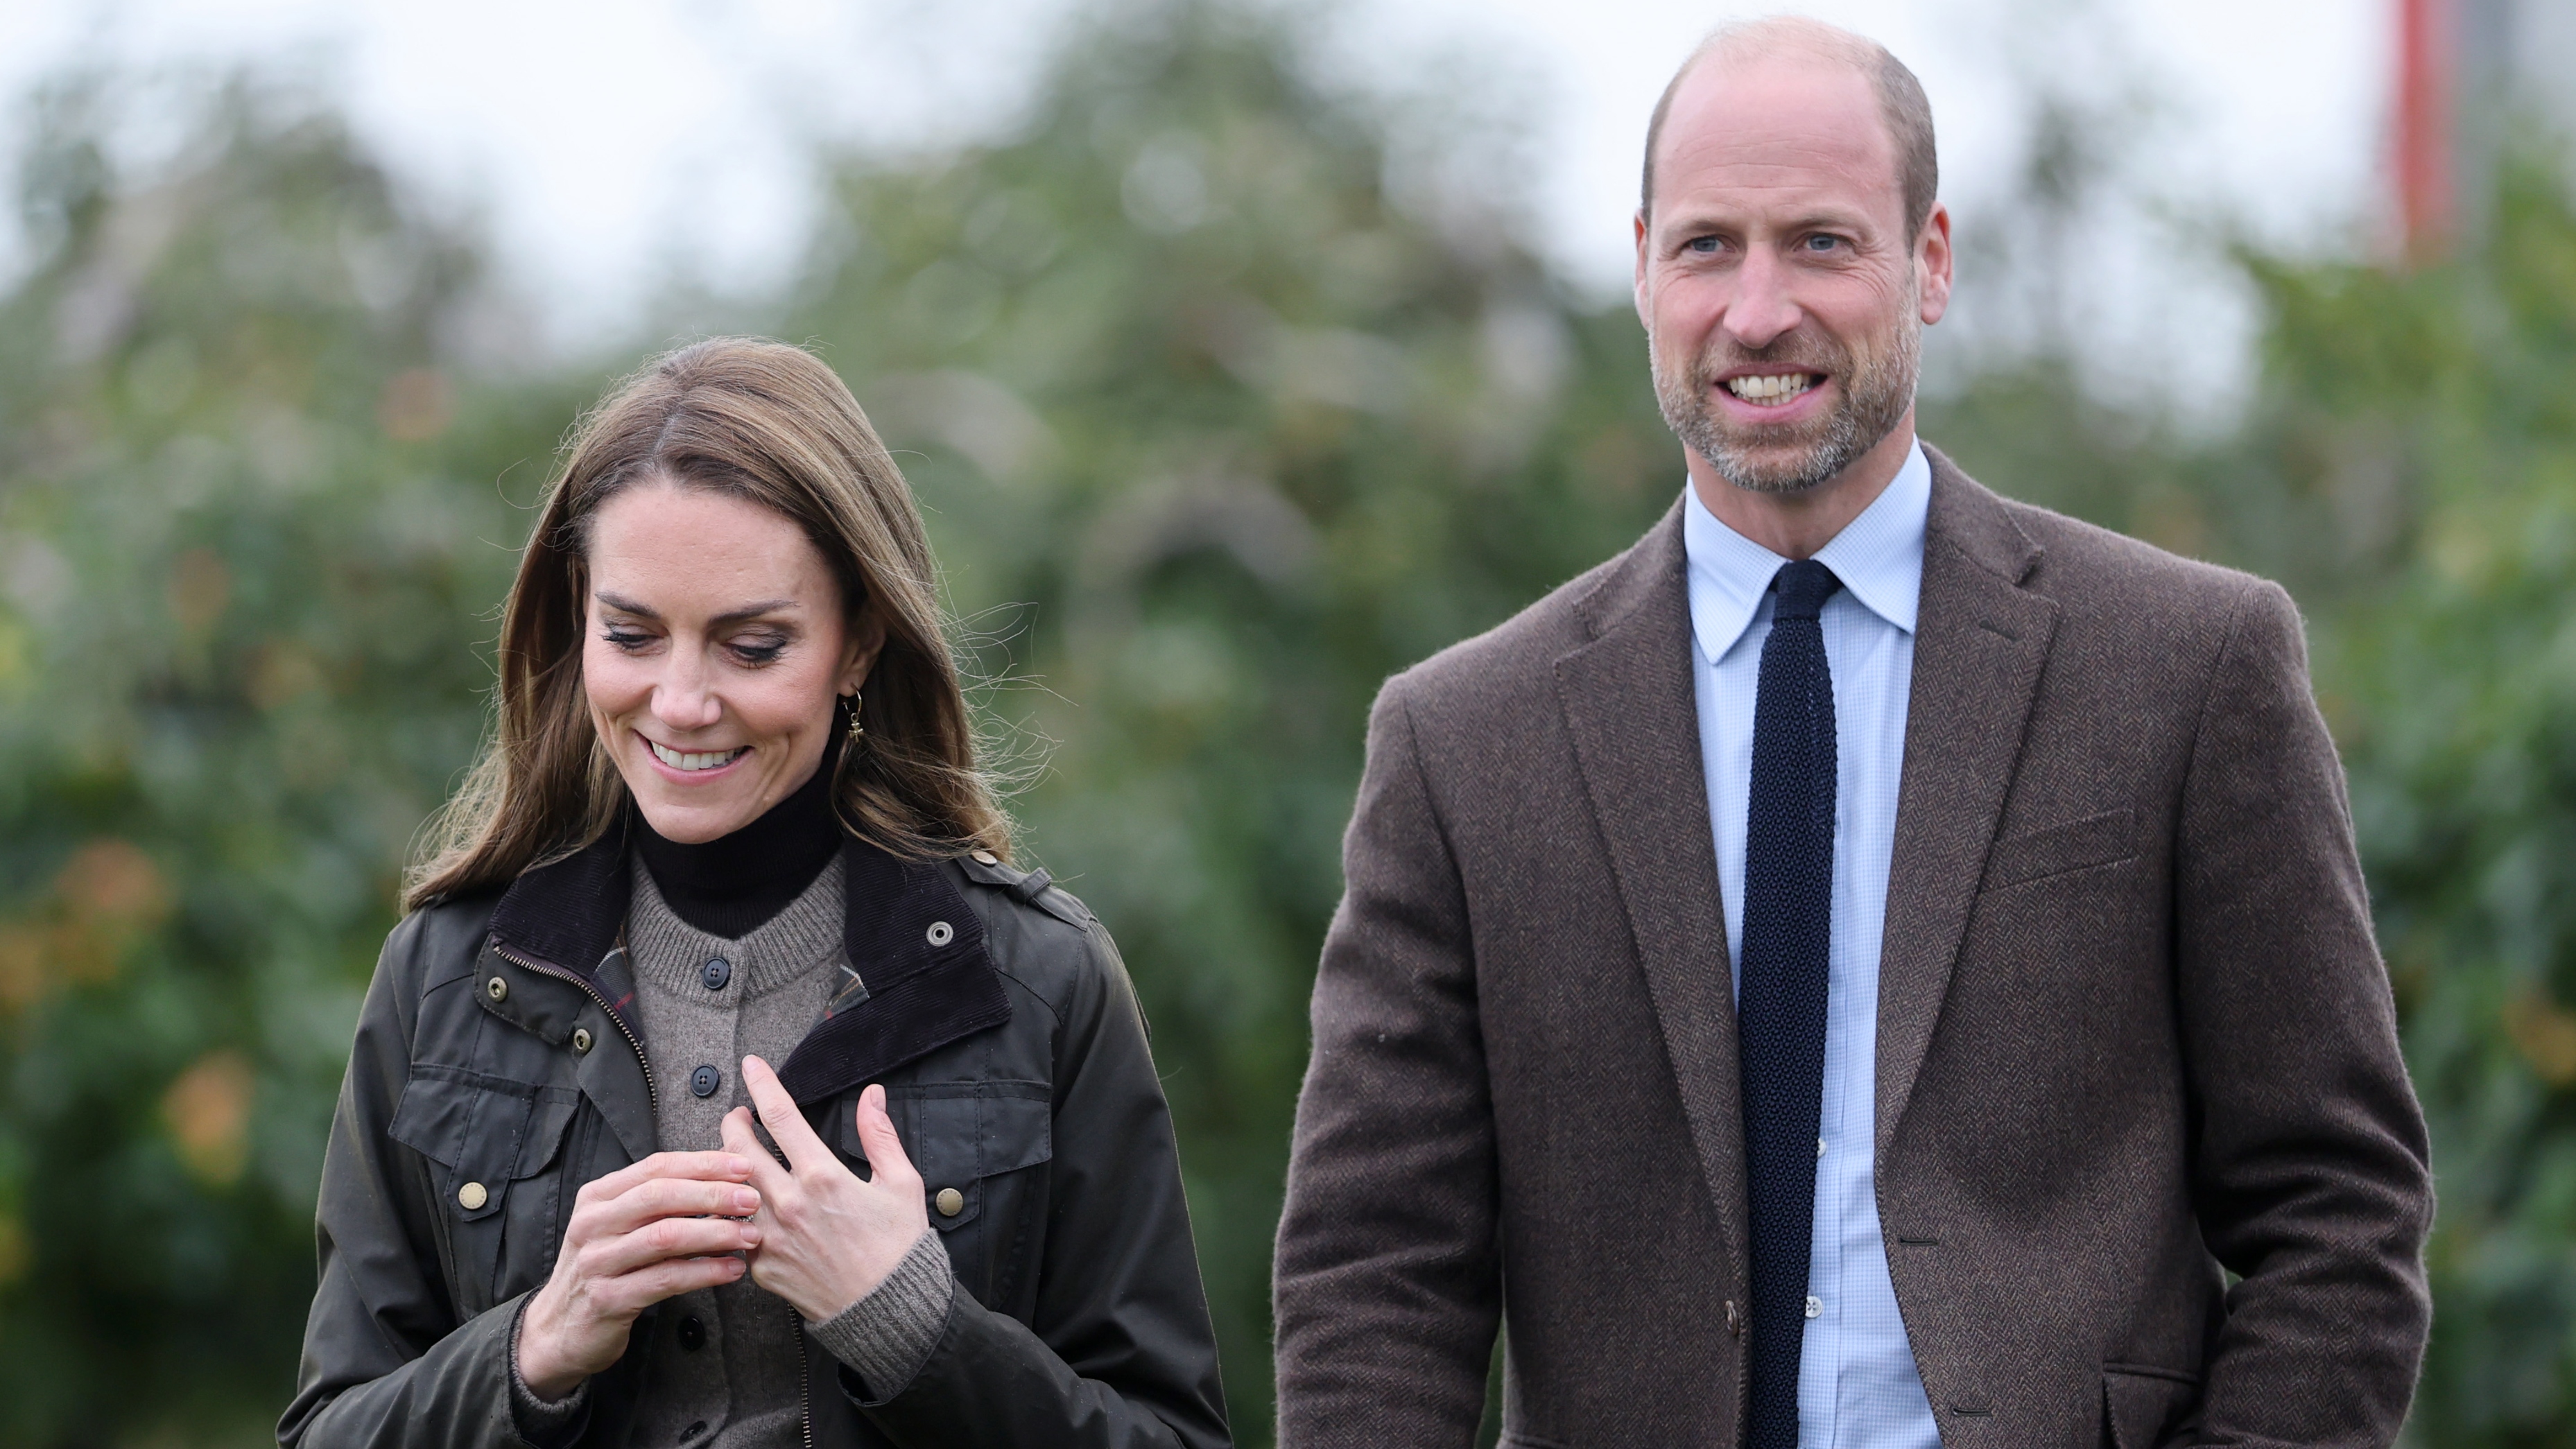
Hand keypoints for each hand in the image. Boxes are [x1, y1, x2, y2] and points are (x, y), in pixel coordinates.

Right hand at [514, 1151, 763, 1399]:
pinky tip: (732, 1270)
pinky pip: (665, 1280)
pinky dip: (705, 1272)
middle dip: (713, 1193)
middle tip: (752, 1199)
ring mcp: (597, 1262)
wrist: (559, 1330)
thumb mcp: (620, 1226)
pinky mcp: (608, 1299)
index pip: (656, 1167)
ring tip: (750, 1235)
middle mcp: (593, 1224)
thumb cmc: (604, 1269)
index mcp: (598, 1197)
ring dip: (715, 1233)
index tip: (743, 1166)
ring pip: (665, 1237)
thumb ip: (660, 1200)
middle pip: (660, 1196)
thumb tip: (721, 1171)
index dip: (703, 1163)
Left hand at [720, 1056, 929, 1323]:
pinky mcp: (761, 1268)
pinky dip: (733, 1214)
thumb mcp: (902, 1184)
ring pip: (726, 1191)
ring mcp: (769, 1238)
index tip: (750, 1065)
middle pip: (737, 1149)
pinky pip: (735, 1232)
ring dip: (726, 1168)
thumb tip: (872, 1096)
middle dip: (732, 1123)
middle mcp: (788, 1204)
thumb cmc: (899, 1248)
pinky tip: (739, 1208)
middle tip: (739, 1116)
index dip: (762, 1083)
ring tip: (735, 1158)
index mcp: (823, 1177)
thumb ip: (880, 1135)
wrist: (889, 1311)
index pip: (781, 1116)